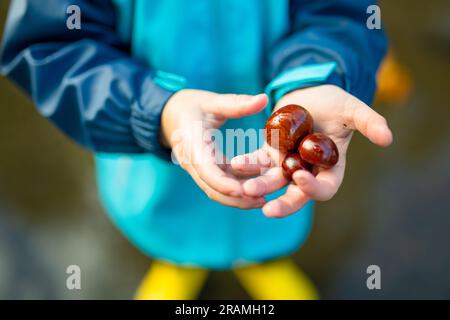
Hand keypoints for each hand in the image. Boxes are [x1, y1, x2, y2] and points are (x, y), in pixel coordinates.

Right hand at [161, 89, 268, 208]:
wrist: (168, 116)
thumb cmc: (190, 106)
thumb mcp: (211, 101)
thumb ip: (236, 103)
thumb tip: (264, 99)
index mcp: (191, 143)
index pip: (205, 169)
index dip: (223, 182)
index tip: (243, 190)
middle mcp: (192, 161)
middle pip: (212, 187)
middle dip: (235, 198)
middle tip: (263, 200)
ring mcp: (197, 169)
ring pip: (215, 191)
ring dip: (237, 199)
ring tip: (264, 200)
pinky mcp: (204, 171)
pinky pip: (219, 185)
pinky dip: (235, 190)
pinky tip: (256, 191)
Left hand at [231, 85, 392, 216]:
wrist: (310, 91)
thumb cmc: (334, 103)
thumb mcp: (352, 109)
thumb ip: (369, 123)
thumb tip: (388, 139)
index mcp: (330, 168)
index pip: (325, 188)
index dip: (314, 187)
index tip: (301, 177)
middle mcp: (307, 171)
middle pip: (296, 195)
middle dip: (284, 204)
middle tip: (269, 211)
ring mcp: (287, 163)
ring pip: (273, 181)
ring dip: (260, 186)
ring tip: (246, 189)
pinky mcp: (269, 152)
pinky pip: (257, 162)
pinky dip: (248, 165)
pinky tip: (236, 165)